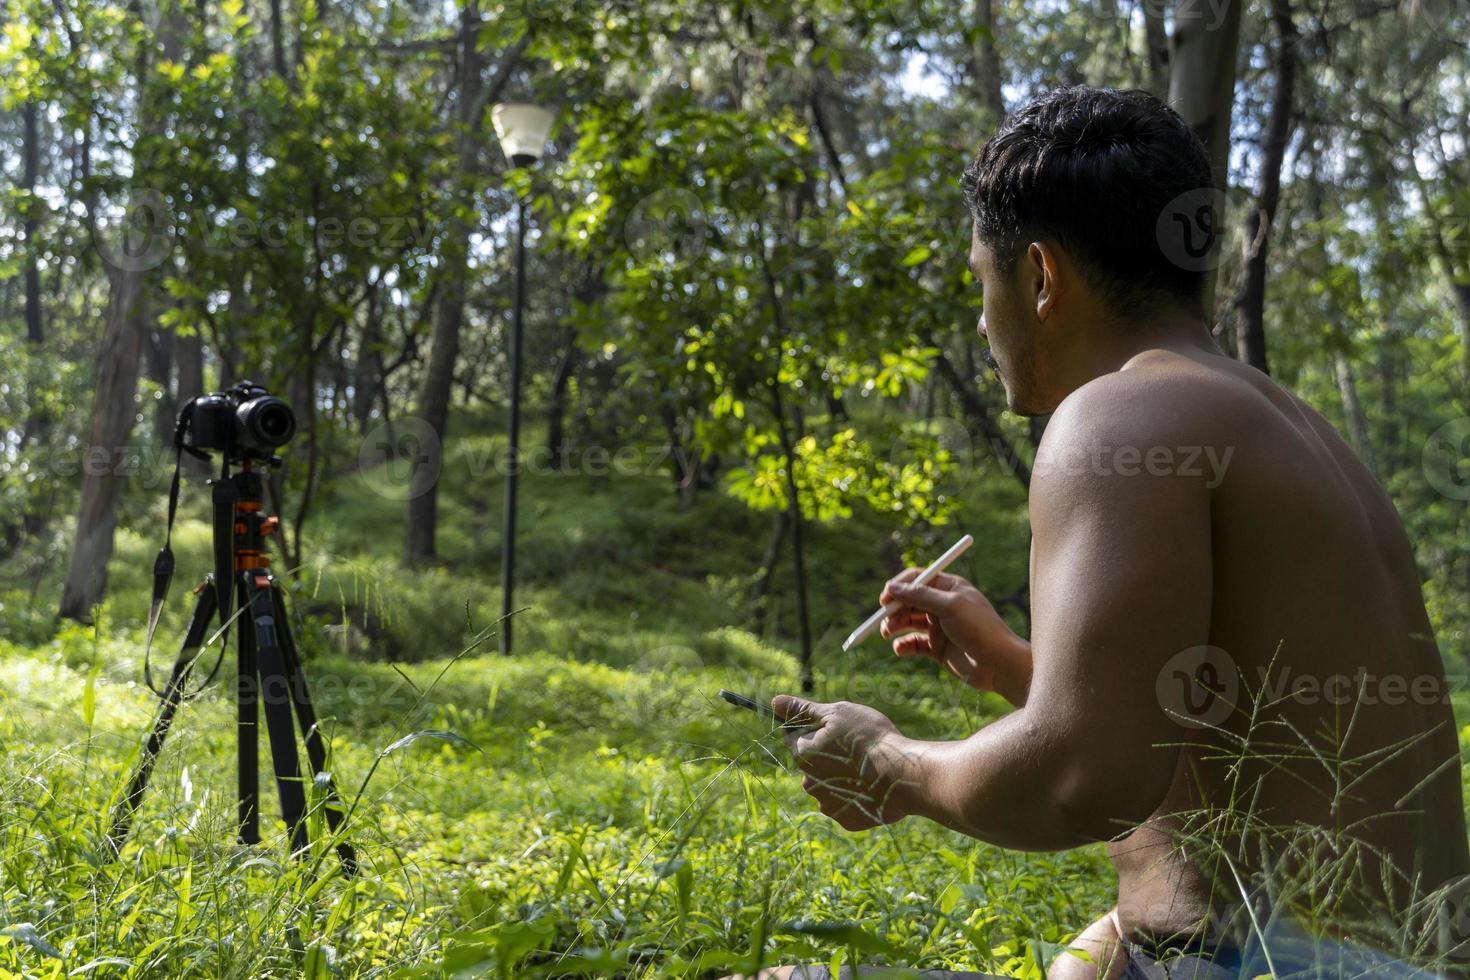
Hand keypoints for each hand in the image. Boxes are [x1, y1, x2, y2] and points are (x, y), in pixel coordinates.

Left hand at [771, 696, 909, 830]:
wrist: (901, 776)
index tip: (834, 727)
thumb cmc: (868, 739)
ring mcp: (827, 804)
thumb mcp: (836, 713)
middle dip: (827, 754)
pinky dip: (855, 795)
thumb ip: (803, 709)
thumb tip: (775, 702)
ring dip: (840, 776)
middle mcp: (808, 782)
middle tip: (854, 747)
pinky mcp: (846, 820)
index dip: (812, 728)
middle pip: (811, 763)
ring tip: (866, 767)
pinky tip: (871, 786)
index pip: (793, 737)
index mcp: (802, 754)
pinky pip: (846, 803)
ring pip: (828, 784)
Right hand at [878, 569, 1031, 704]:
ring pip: (908, 622)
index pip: (918, 579)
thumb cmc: (980, 629)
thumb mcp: (950, 606)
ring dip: (894, 626)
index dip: (899, 586)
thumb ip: (920, 595)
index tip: (885, 598)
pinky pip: (913, 644)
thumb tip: (892, 587)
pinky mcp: (937, 648)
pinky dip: (903, 645)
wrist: (999, 665)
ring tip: (888, 633)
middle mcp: (943, 605)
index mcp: (949, 588)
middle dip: (894, 609)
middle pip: (909, 600)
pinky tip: (900, 649)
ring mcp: (939, 627)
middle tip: (885, 620)